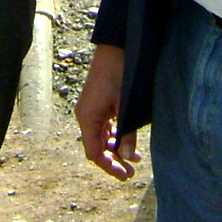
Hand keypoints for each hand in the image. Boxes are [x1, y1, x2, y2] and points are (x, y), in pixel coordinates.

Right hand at [75, 44, 139, 180]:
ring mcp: (91, 109)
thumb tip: (128, 158)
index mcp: (88, 118)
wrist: (116, 47)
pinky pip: (104, 127)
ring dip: (116, 149)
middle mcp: (85, 115)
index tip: (124, 175)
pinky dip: (115, 136)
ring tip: (135, 159)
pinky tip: (127, 140)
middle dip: (113, 160)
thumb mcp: (126, 106)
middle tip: (131, 172)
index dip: (108, 166)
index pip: (93, 152)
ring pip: (101, 137)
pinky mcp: (98, 103)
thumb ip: (127, 133)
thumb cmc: (120, 74)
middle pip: (96, 147)